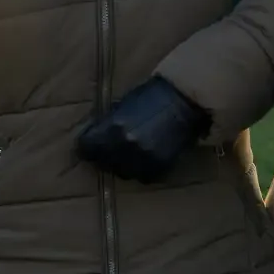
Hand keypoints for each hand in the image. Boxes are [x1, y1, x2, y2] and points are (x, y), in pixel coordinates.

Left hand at [77, 77, 210, 182]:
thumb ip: (108, 123)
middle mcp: (127, 147)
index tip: (87, 147)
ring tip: (127, 156)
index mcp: (114, 127)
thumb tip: (94, 136)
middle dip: (104, 157)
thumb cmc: (152, 96)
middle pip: (104, 163)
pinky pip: (144, 176)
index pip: (86, 148)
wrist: (186, 100)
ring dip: (123, 166)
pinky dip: (142, 170)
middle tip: (107, 152)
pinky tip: (144, 159)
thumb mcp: (123, 105)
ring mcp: (145, 159)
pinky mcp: (161, 167)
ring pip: (123, 173)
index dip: (86, 147)